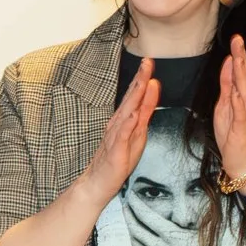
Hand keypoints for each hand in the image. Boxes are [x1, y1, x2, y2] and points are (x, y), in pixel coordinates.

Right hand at [78, 58, 158, 208]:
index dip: (143, 79)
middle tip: (147, 62)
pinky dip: (128, 124)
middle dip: (140, 80)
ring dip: (136, 96)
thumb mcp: (134, 138)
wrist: (97, 183)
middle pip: (132, 99)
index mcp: (124, 121)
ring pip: (128, 112)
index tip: (148, 62)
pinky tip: (133, 114)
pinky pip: (122, 136)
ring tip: (144, 81)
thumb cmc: (115, 162)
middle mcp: (119, 125)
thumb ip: (140, 119)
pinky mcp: (115, 151)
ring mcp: (116, 137)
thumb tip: (146, 102)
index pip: (135, 97)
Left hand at [124, 196, 202, 245]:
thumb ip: (203, 217)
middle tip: (125, 203)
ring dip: (130, 227)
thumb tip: (204, 199)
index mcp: (172, 237)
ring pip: (135, 241)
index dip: (136, 204)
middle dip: (128, 213)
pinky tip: (139, 236)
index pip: (147, 216)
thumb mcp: (209, 235)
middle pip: (135, 228)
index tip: (131, 195)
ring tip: (129, 218)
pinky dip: (138, 241)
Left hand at [214, 35, 245, 184]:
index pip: (241, 73)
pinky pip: (241, 115)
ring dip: (242, 75)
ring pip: (244, 92)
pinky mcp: (243, 130)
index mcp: (244, 98)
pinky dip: (240, 103)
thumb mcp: (225, 107)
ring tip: (238, 58)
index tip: (236, 38)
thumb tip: (228, 65)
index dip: (238, 55)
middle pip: (244, 78)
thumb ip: (227, 87)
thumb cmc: (233, 136)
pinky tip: (237, 93)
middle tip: (238, 40)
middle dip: (241, 58)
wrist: (243, 162)